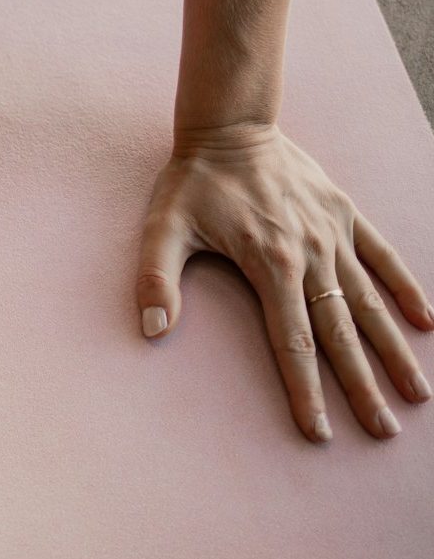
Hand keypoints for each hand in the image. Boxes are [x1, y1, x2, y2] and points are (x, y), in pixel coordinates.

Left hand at [136, 121, 433, 441]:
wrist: (228, 126)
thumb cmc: (192, 181)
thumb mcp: (162, 226)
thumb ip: (155, 277)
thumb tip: (151, 329)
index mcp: (268, 263)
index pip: (291, 341)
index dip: (305, 390)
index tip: (321, 433)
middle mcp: (308, 253)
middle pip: (339, 332)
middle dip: (362, 386)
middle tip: (385, 432)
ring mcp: (331, 232)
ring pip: (368, 300)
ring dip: (392, 348)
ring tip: (417, 393)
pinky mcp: (344, 211)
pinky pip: (382, 254)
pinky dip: (404, 286)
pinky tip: (427, 322)